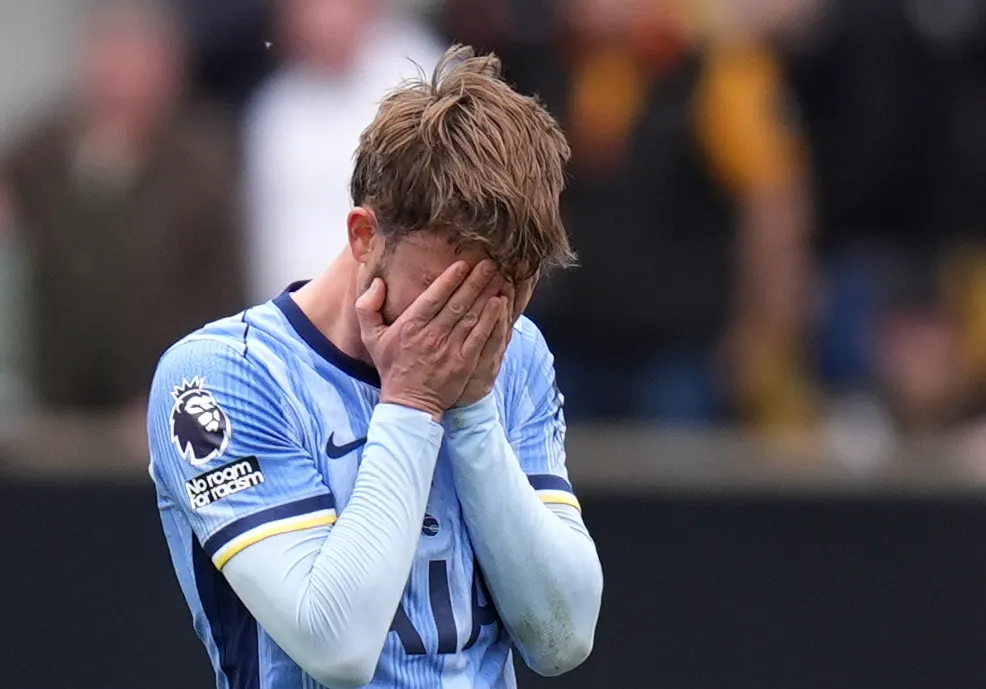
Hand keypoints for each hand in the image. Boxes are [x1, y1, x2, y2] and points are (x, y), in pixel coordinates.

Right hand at [357, 259, 504, 420]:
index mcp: (410, 326)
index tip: (463, 264)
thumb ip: (367, 307)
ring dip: (486, 294)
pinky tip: (499, 303)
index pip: (434, 296)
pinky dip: (491, 319)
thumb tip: (378, 283)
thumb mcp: (370, 336)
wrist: (409, 403)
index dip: (450, 278)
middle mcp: (432, 335)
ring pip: (472, 316)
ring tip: (499, 277)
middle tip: (489, 263)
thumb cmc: (391, 366)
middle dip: (475, 280)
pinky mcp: (464, 363)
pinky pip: (481, 336)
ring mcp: (450, 349)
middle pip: (458, 302)